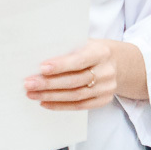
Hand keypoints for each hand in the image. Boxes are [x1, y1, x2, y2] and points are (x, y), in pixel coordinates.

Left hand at [26, 39, 143, 111]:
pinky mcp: (103, 100)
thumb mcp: (87, 43)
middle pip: (75, 81)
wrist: (121, 64)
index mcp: (101, 52)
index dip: (60, 65)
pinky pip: (79, 106)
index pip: (79, 60)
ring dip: (51, 96)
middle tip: (29, 83)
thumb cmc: (95, 51)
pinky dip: (60, 106)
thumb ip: (69, 49)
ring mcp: (106, 88)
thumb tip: (39, 55)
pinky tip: (45, 103)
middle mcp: (106, 71)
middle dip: (49, 83)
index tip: (42, 67)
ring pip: (75, 95)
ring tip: (32, 94)